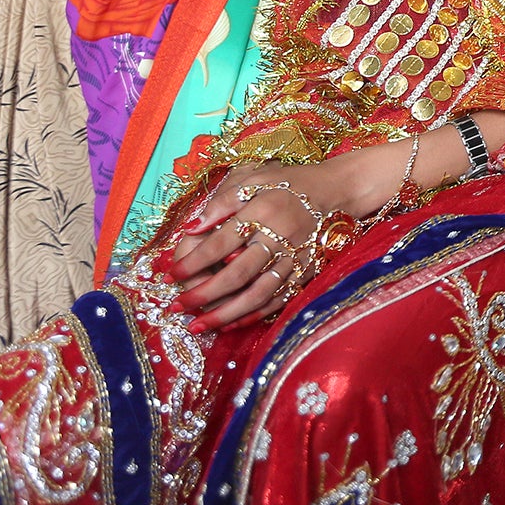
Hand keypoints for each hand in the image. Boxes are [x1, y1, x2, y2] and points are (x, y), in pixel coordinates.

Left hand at [163, 161, 347, 330]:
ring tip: (198, 326)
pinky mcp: (306, 271)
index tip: (169, 276)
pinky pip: (279, 299)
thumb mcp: (255, 178)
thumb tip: (191, 228)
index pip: (220, 243)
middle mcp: (280, 237)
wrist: (335, 191)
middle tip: (177, 307)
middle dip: (204, 294)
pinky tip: (232, 323)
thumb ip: (222, 202)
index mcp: (263, 211)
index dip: (192, 262)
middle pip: (237, 274)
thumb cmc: (288, 183)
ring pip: (258, 294)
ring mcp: (296, 258)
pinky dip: (254, 314)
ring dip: (226, 314)